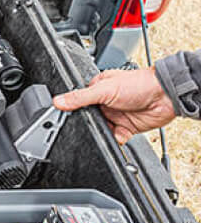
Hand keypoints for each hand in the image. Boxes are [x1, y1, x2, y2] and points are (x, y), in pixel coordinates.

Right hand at [54, 67, 175, 144]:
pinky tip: (117, 134)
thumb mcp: (104, 89)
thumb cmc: (139, 83)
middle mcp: (105, 103)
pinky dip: (115, 139)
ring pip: (101, 130)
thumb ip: (80, 97)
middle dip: (88, 123)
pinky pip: (115, 138)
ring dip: (102, 132)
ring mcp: (116, 116)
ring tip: (105, 128)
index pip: (78, 101)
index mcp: (97, 90)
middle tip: (89, 124)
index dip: (72, 110)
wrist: (166, 96)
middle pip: (89, 118)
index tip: (64, 117)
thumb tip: (58, 101)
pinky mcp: (126, 128)